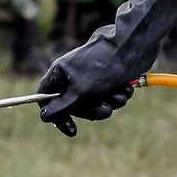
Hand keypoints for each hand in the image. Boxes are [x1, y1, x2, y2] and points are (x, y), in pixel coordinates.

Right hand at [37, 0, 176, 135]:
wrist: (132, 48)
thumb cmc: (103, 68)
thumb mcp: (80, 92)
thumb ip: (61, 107)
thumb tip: (44, 117)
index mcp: (60, 73)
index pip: (46, 98)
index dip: (56, 115)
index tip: (71, 128)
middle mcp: (73, 75)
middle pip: (73, 106)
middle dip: (92, 111)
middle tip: (104, 110)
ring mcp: (90, 77)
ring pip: (94, 104)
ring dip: (108, 104)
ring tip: (118, 95)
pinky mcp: (107, 79)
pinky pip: (108, 98)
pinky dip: (117, 96)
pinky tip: (125, 88)